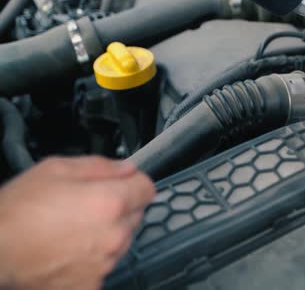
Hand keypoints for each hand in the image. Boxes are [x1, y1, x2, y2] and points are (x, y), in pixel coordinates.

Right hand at [0, 157, 154, 289]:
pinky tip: (69, 250)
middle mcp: (113, 235)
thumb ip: (101, 166)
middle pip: (135, 215)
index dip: (135, 182)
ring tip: (73, 228)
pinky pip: (105, 265)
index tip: (124, 183)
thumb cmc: (17, 212)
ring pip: (122, 241)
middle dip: (119, 207)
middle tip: (88, 205)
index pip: (147, 188)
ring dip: (108, 233)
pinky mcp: (92, 284)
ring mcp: (104, 263)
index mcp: (110, 202)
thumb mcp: (56, 169)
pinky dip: (93, 258)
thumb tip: (127, 169)